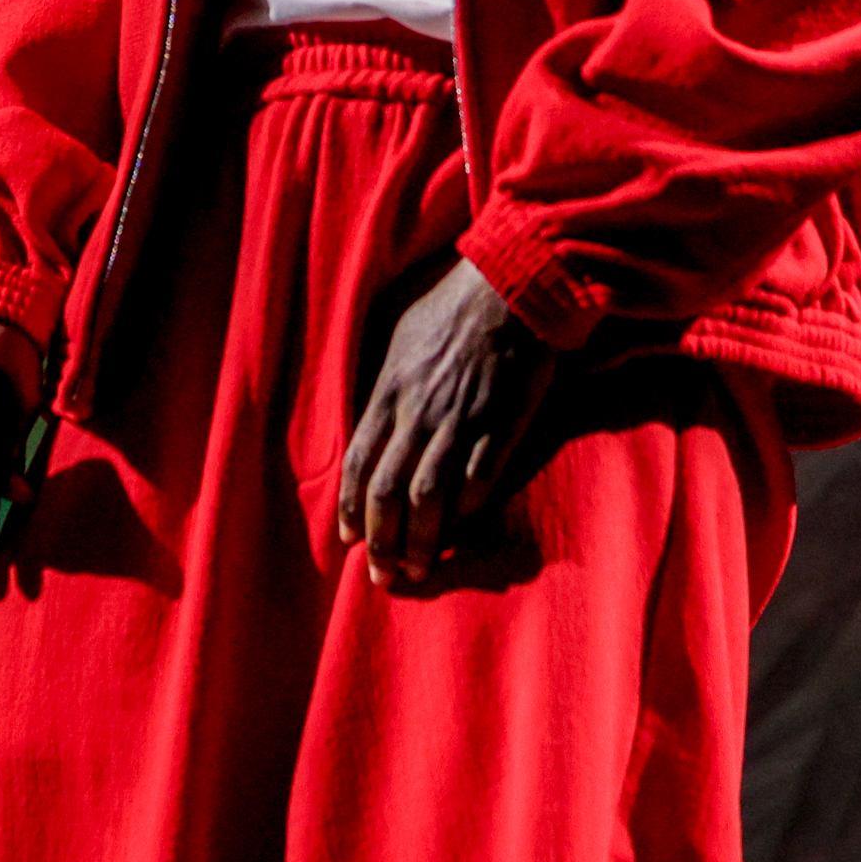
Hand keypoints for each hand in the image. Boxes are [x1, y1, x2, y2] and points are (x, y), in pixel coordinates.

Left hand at [338, 257, 553, 585]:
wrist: (511, 286)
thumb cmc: (451, 303)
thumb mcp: (398, 333)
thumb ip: (383, 381)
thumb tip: (369, 417)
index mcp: (389, 389)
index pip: (361, 461)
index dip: (352, 505)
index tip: (349, 537)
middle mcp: (419, 413)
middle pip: (389, 490)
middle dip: (380, 540)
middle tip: (379, 575)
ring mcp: (460, 424)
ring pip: (430, 498)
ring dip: (419, 541)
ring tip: (414, 571)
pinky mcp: (501, 428)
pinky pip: (478, 483)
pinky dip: (464, 514)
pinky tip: (457, 535)